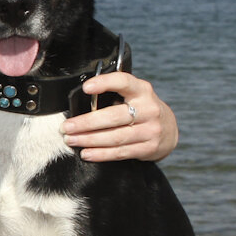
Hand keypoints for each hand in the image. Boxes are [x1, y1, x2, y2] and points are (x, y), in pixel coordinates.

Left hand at [60, 72, 177, 162]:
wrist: (169, 129)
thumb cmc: (141, 109)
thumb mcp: (133, 96)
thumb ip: (114, 96)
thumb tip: (80, 104)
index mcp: (142, 90)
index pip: (123, 81)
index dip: (105, 83)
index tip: (86, 87)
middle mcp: (148, 109)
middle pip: (114, 117)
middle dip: (86, 123)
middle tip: (66, 127)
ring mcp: (151, 130)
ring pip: (115, 137)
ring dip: (90, 140)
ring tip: (71, 140)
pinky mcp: (149, 148)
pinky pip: (121, 152)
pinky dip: (101, 154)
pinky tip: (87, 153)